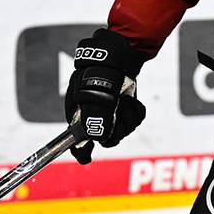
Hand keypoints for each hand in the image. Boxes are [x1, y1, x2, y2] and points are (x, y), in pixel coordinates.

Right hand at [64, 28, 147, 163]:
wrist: (119, 56)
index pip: (77, 141)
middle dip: (117, 127)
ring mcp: (111, 114)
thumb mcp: (95, 96)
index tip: (86, 158)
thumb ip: (96, 120)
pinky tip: (132, 100)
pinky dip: (136, 111)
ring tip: (124, 100)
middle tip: (118, 111)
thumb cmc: (100, 71)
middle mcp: (95, 117)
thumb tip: (99, 139)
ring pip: (123, 130)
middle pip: (107, 138)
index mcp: (80, 115)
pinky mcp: (126, 109)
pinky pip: (135, 120)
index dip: (81, 151)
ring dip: (128, 116)